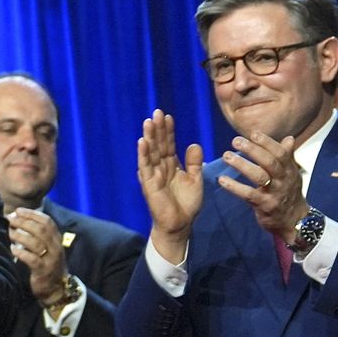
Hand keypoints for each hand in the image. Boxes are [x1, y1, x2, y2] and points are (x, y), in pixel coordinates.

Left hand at [8, 208, 66, 301]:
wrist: (56, 288)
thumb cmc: (47, 264)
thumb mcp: (47, 248)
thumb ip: (37, 234)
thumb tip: (17, 218)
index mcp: (57, 240)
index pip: (47, 222)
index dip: (32, 214)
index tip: (18, 210)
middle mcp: (56, 248)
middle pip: (41, 230)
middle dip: (24, 222)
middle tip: (10, 220)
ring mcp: (51, 260)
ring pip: (36, 243)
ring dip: (20, 236)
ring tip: (9, 232)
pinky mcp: (44, 271)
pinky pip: (32, 259)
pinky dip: (21, 252)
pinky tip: (12, 249)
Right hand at [137, 110, 204, 260]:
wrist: (180, 224)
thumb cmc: (186, 203)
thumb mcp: (195, 180)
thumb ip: (194, 163)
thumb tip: (194, 144)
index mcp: (171, 165)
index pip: (168, 144)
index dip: (168, 131)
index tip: (168, 116)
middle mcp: (160, 167)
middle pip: (158, 144)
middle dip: (158, 129)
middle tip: (157, 112)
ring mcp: (153, 174)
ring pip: (150, 152)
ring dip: (149, 137)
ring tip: (149, 122)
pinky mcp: (149, 183)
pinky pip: (145, 166)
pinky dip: (143, 154)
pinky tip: (142, 142)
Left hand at [216, 131, 307, 239]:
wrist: (294, 221)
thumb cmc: (287, 192)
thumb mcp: (291, 174)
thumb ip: (287, 156)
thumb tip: (288, 138)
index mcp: (289, 170)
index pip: (280, 153)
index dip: (267, 142)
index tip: (252, 133)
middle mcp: (284, 180)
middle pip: (270, 162)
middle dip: (253, 150)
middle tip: (235, 141)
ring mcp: (275, 193)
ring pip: (259, 177)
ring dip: (242, 165)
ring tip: (226, 156)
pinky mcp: (265, 206)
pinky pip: (249, 195)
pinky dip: (235, 187)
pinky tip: (222, 180)